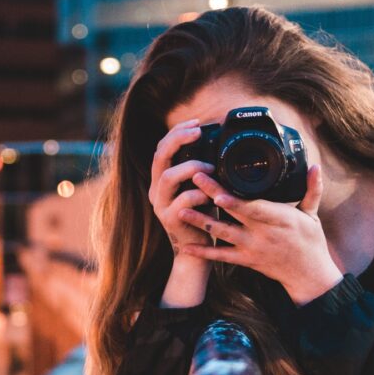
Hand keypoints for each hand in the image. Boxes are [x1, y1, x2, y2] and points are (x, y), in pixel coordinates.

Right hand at [148, 118, 216, 260]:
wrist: (196, 251)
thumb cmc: (202, 216)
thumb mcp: (200, 188)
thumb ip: (201, 170)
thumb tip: (217, 146)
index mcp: (161, 179)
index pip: (162, 147)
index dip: (177, 132)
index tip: (196, 123)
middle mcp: (156, 189)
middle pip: (159, 156)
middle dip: (178, 139)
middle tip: (197, 132)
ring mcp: (160, 204)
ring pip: (167, 177)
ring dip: (191, 167)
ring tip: (210, 167)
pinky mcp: (169, 219)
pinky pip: (182, 201)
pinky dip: (199, 194)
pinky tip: (212, 195)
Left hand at [176, 164, 343, 306]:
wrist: (307, 275)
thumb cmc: (310, 242)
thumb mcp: (312, 214)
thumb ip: (312, 189)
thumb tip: (316, 166)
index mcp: (280, 219)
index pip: (255, 208)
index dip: (235, 201)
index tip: (219, 190)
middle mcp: (263, 234)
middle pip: (233, 213)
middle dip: (212, 196)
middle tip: (194, 178)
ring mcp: (251, 248)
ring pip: (222, 234)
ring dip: (201, 221)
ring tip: (180, 209)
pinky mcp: (245, 260)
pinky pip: (220, 256)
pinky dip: (203, 252)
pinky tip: (186, 246)